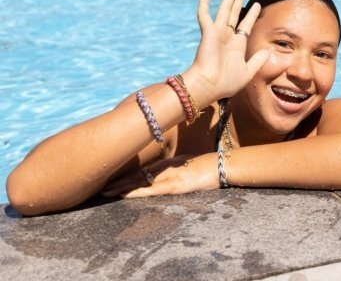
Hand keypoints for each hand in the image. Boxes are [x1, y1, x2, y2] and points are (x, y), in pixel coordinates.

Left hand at [101, 154, 218, 197]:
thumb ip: (175, 166)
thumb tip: (167, 171)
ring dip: (121, 188)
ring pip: (139, 182)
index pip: (141, 170)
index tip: (111, 179)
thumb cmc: (207, 165)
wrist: (221, 165)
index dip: (125, 175)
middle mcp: (164, 168)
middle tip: (100, 187)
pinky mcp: (174, 186)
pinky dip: (136, 192)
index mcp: (167, 164)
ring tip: (106, 192)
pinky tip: (124, 195)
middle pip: (136, 175)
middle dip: (118, 182)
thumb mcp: (188, 164)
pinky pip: (151, 190)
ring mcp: (168, 176)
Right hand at [183, 0, 267, 103]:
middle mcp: (227, 37)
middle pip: (234, 13)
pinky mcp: (208, 32)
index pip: (245, 25)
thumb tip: (269, 52)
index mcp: (236, 46)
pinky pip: (204, 14)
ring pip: (224, 9)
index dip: (251, 15)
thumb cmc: (226, 83)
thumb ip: (257, 61)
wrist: (209, 86)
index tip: (257, 4)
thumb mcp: (247, 72)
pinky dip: (205, 3)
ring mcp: (217, 33)